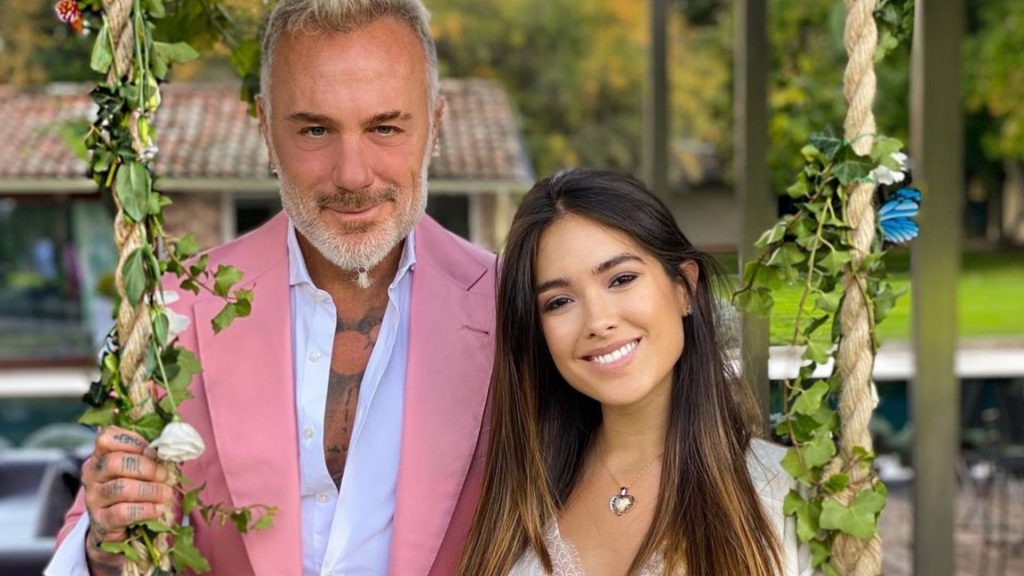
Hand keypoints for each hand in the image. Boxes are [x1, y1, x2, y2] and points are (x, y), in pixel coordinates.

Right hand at [81, 427, 173, 573]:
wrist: (117, 526)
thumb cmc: (134, 490)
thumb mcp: (139, 469)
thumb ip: (151, 455)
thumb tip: (172, 447)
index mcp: (101, 455)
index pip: (107, 438)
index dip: (134, 442)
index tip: (153, 452)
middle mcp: (92, 474)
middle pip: (115, 462)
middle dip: (146, 468)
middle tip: (164, 476)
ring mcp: (93, 498)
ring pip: (121, 488)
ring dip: (150, 490)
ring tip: (165, 494)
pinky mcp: (100, 520)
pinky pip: (123, 512)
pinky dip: (146, 510)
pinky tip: (157, 509)